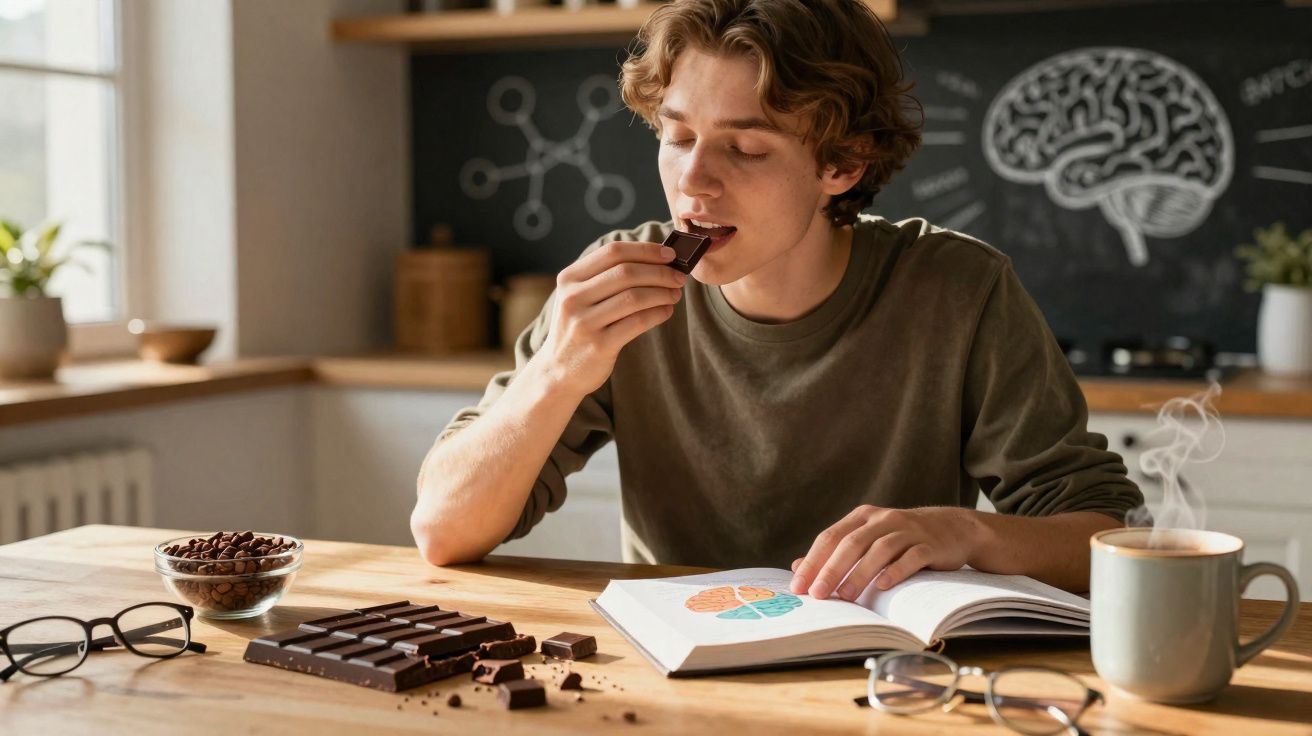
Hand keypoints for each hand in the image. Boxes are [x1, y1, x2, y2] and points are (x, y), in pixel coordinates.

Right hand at [535, 241, 685, 396]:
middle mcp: (573, 297)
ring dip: (662, 292)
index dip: (645, 250)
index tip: (669, 254)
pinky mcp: (599, 345)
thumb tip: (655, 258)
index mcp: (569, 278)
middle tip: (678, 277)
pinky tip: (666, 311)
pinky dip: (658, 313)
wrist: (558, 372)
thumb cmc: (579, 328)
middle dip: (660, 272)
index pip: (613, 252)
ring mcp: (584, 322)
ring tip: (675, 294)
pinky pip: (637, 322)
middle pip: (626, 272)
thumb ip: (606, 277)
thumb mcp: (580, 297)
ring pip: (634, 297)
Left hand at [788, 506, 982, 600]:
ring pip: (879, 550)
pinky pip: (911, 557)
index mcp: (863, 517)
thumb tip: (797, 567)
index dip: (812, 561)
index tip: (798, 585)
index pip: (830, 537)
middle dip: (832, 569)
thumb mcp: (868, 538)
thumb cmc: (903, 538)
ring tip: (845, 596)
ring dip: (860, 573)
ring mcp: (908, 530)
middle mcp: (883, 519)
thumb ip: (836, 551)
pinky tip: (883, 585)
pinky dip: (896, 570)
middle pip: (851, 543)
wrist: (953, 529)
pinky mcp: (930, 544)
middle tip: (817, 594)